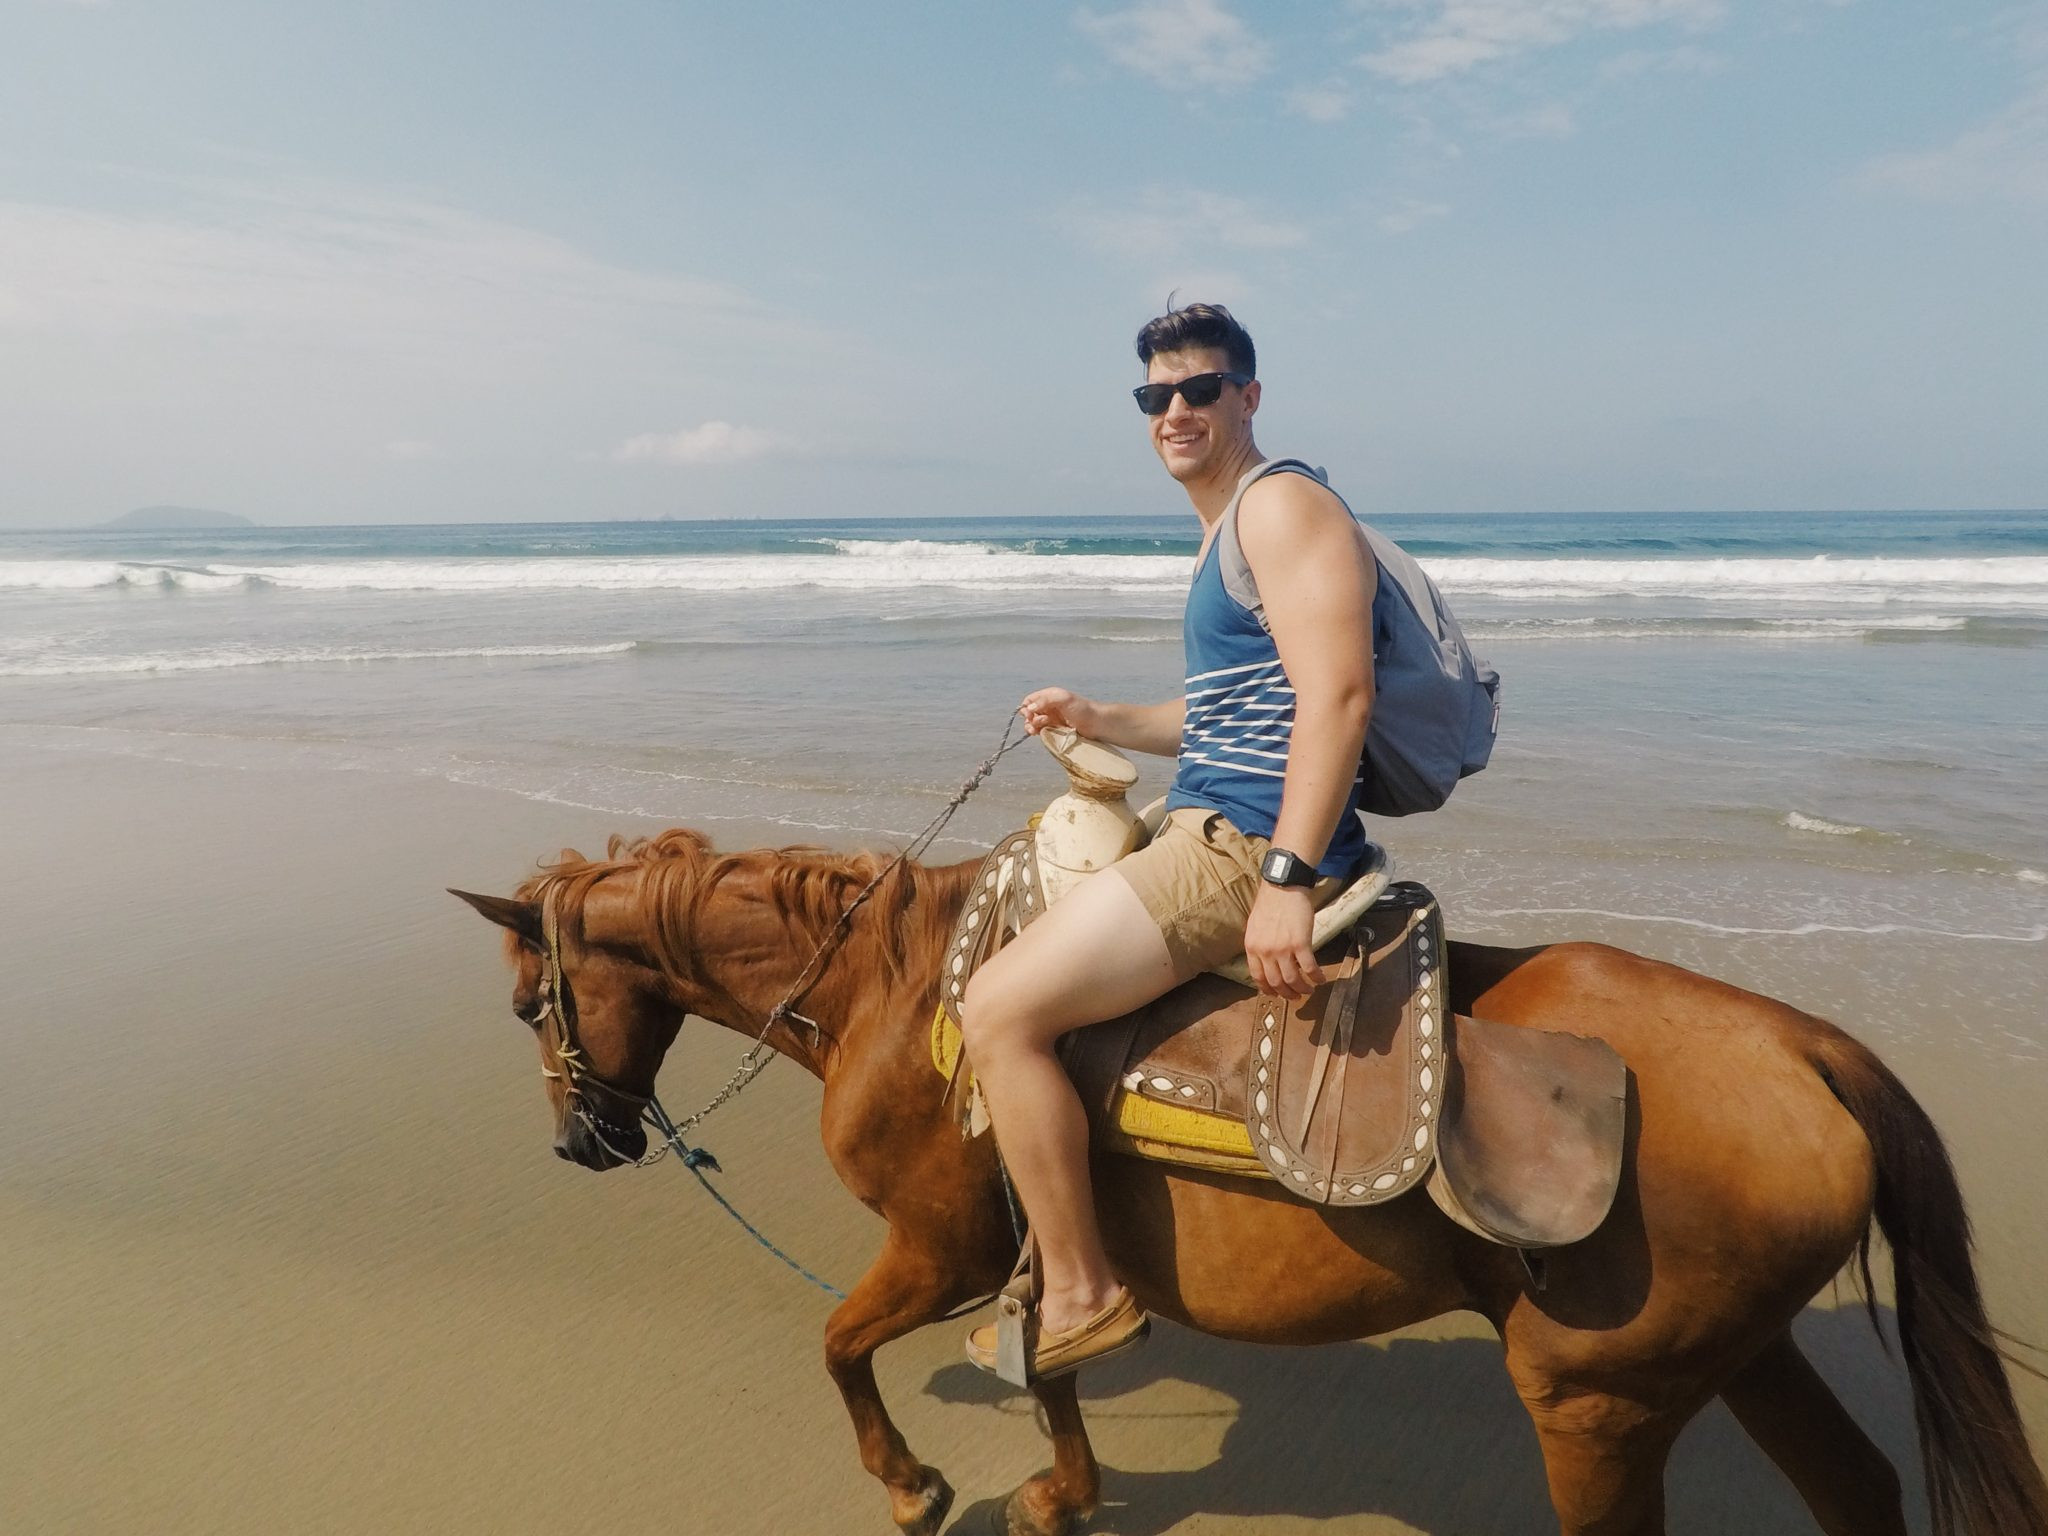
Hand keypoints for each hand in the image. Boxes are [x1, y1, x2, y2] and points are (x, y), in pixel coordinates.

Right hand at [1018, 687, 1101, 737]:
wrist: (1095, 724)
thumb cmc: (1081, 709)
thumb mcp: (1063, 699)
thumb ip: (1045, 701)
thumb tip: (1029, 708)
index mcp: (1049, 696)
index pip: (1030, 700)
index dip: (1026, 707)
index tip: (1029, 715)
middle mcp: (1048, 707)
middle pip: (1029, 713)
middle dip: (1029, 719)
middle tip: (1037, 724)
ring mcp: (1051, 719)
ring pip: (1033, 723)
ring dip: (1032, 727)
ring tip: (1037, 730)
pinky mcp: (1054, 730)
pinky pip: (1041, 731)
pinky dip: (1038, 732)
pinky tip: (1041, 733)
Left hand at [1243, 883, 1323, 1000]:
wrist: (1283, 887)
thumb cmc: (1270, 903)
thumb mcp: (1255, 926)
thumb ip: (1259, 945)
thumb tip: (1265, 961)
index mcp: (1252, 947)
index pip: (1258, 977)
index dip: (1268, 989)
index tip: (1275, 994)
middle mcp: (1266, 951)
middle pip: (1276, 982)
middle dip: (1287, 994)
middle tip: (1295, 997)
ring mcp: (1283, 949)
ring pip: (1293, 980)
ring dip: (1302, 989)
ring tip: (1309, 990)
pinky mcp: (1301, 943)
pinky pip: (1309, 968)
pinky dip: (1316, 977)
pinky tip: (1321, 979)